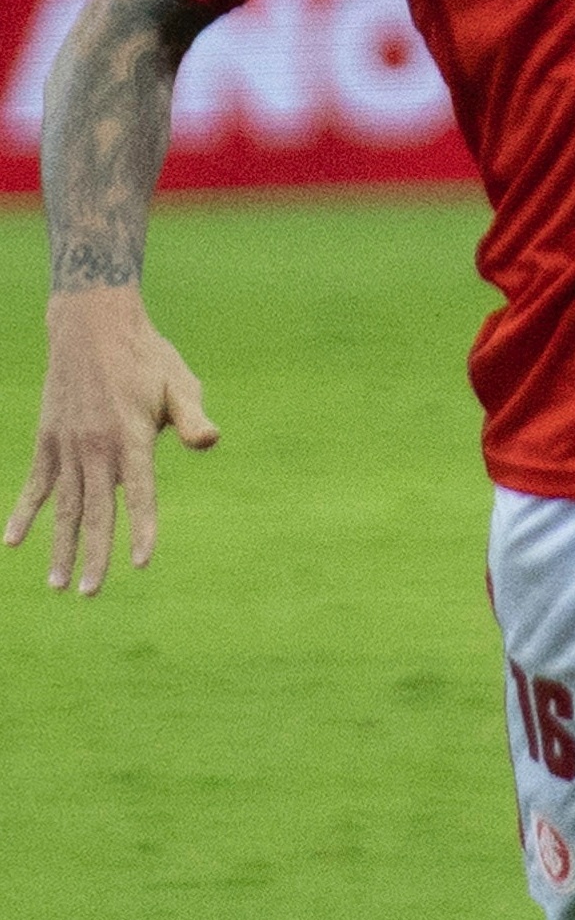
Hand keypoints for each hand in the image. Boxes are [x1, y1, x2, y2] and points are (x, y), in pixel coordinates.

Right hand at [6, 286, 218, 595]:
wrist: (91, 326)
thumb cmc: (147, 357)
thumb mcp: (180, 383)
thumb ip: (191, 418)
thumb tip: (210, 443)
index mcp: (130, 436)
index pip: (140, 492)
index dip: (142, 528)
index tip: (141, 562)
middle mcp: (95, 446)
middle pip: (96, 510)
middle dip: (94, 554)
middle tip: (90, 593)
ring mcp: (67, 444)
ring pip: (63, 505)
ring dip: (60, 545)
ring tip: (57, 584)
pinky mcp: (48, 439)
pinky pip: (35, 483)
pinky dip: (24, 512)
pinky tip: (13, 541)